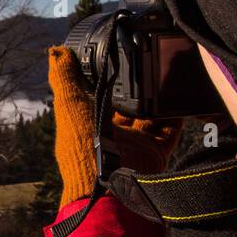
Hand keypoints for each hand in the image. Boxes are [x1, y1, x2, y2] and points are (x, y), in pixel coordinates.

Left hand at [48, 46, 182, 207]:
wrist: (104, 184)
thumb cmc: (80, 146)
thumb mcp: (69, 107)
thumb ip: (64, 80)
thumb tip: (55, 52)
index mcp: (92, 125)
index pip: (103, 98)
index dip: (109, 81)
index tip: (119, 58)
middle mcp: (115, 136)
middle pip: (131, 108)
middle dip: (139, 90)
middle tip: (150, 64)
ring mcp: (136, 146)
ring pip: (152, 118)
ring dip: (160, 101)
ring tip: (168, 75)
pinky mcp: (155, 155)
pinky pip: (171, 132)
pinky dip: (177, 117)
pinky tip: (181, 99)